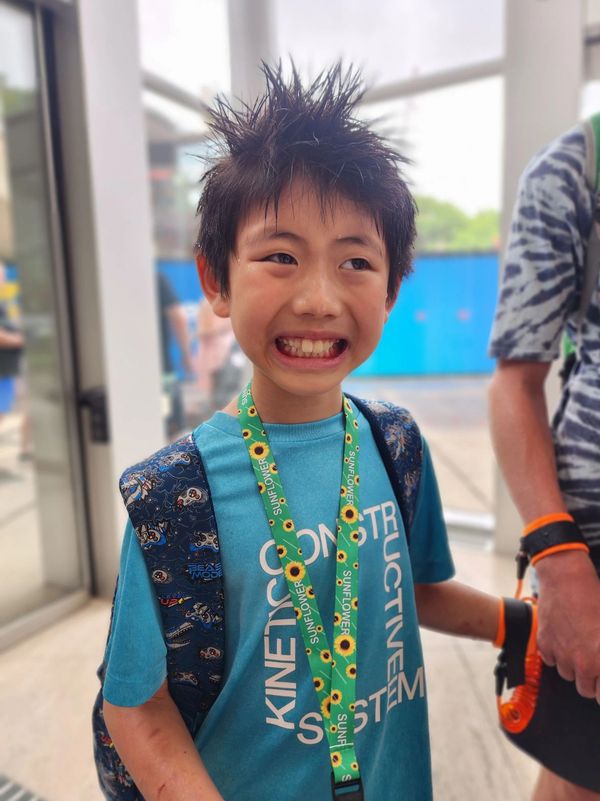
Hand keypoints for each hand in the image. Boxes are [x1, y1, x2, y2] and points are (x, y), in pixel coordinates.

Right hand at [535, 550, 599, 702]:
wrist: (565, 578)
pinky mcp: (544, 643)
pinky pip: (550, 660)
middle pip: (586, 689)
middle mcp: (580, 661)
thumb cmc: (592, 596)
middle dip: (591, 679)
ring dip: (573, 666)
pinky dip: (556, 654)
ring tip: (579, 648)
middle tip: (594, 663)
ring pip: (567, 675)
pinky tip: (564, 640)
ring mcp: (560, 653)